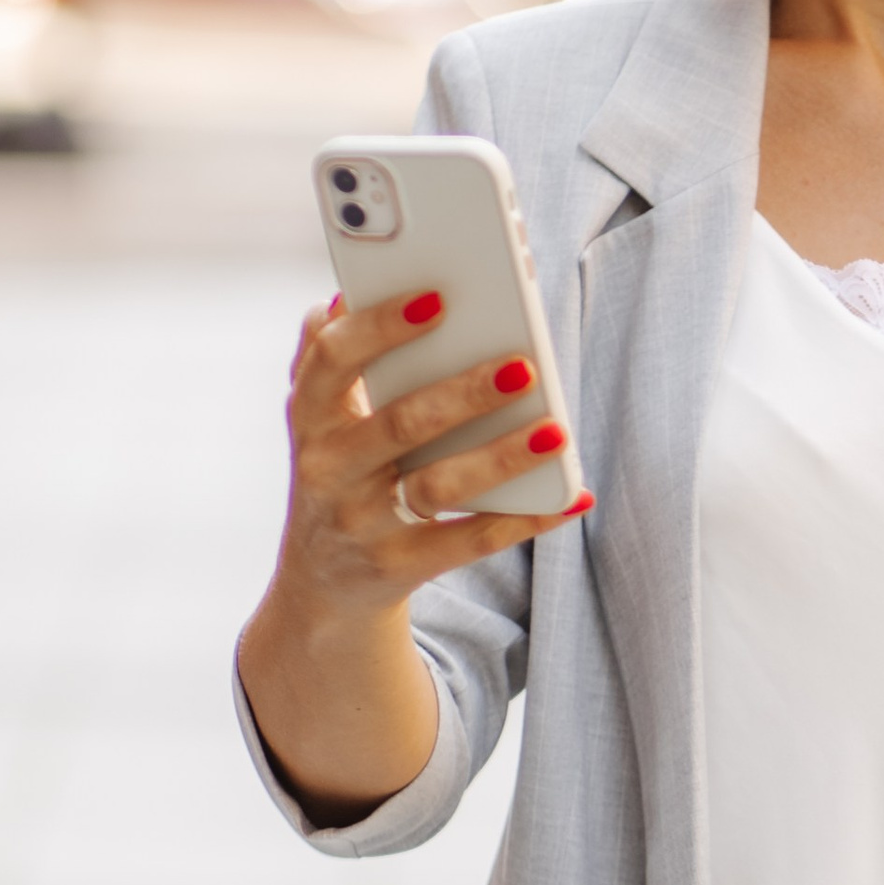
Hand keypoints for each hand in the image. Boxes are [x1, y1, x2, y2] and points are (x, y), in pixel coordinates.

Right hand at [273, 287, 588, 608]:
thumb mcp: (319, 424)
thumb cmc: (340, 477)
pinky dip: (525, 520)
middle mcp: (328, 470)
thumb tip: (339, 297)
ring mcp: (362, 523)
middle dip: (463, 394)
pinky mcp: (397, 568)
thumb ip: (328, 363)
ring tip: (554, 432)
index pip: (334, 362)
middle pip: (399, 424)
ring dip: (500, 458)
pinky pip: (470, 542)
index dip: (379, 328)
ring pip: (437, 486)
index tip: (437, 299)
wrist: (321, 587)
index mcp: (311, 418)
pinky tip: (572, 497)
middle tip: (523, 366)